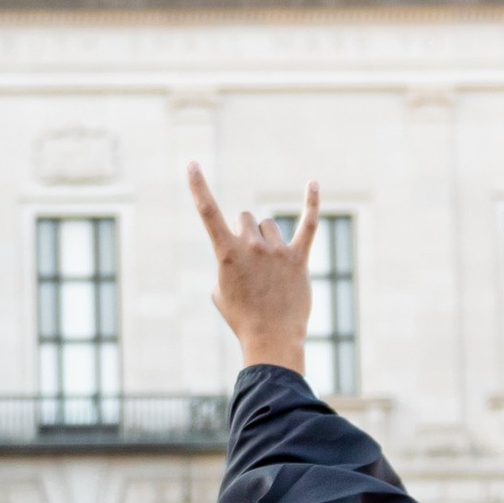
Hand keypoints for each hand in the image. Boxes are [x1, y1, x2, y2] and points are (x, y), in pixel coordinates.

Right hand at [188, 166, 316, 374]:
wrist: (271, 339)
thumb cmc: (241, 318)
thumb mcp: (220, 291)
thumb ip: (226, 263)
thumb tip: (241, 253)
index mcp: (226, 253)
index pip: (208, 212)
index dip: (198, 186)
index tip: (191, 163)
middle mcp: (251, 246)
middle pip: (246, 219)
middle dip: (245, 235)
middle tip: (251, 265)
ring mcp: (277, 251)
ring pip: (269, 227)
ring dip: (268, 242)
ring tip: (271, 272)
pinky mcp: (298, 258)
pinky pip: (308, 224)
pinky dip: (311, 203)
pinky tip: (312, 184)